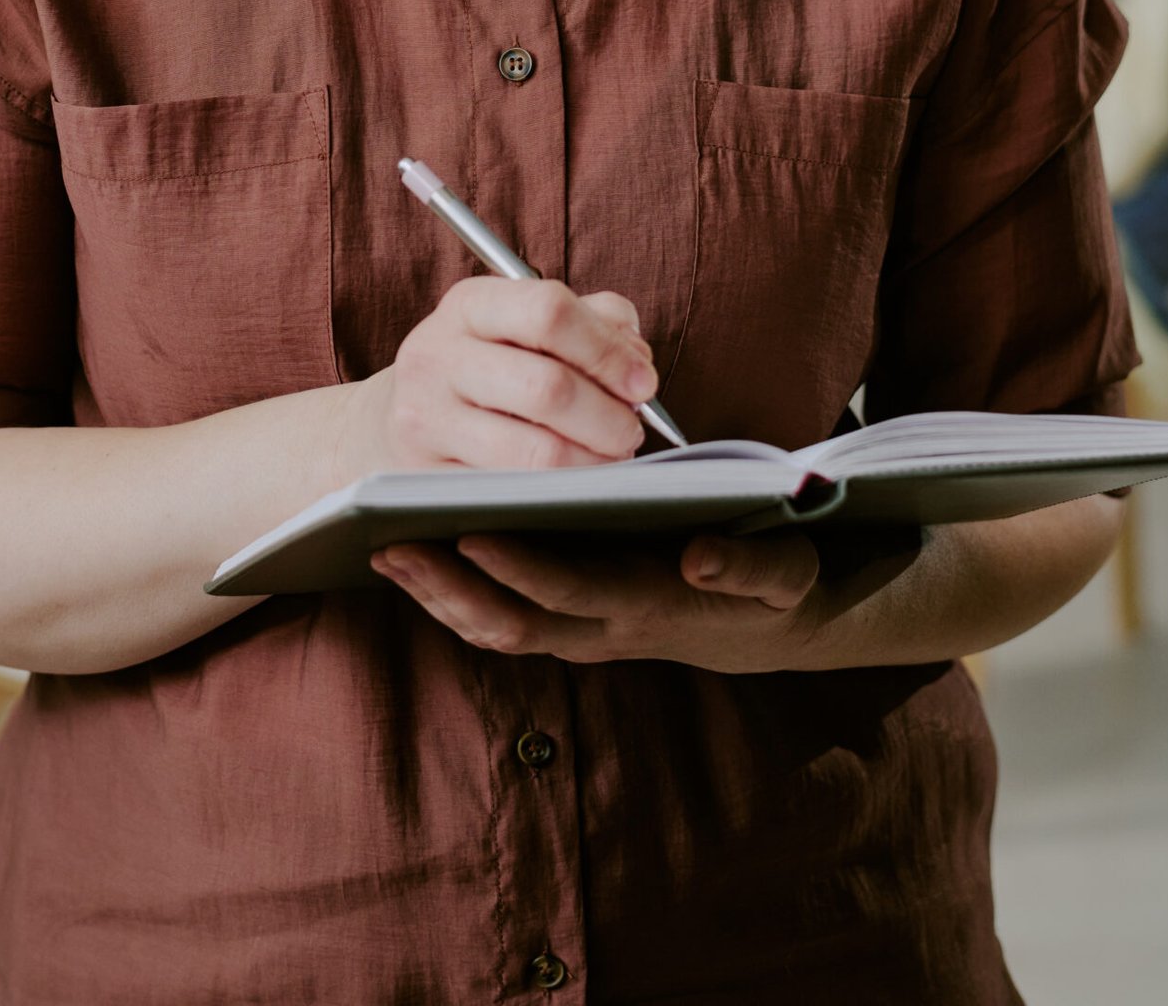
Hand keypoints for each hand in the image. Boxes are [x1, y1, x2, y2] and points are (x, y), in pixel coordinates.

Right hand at [350, 276, 659, 474]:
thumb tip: (636, 358)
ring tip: (609, 457)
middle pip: (547, 388)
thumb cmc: (484, 367)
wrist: (396, 419)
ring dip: (593, 462)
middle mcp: (437, 356)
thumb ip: (592, 321)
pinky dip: (560, 491)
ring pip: (536, 453)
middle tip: (632, 431)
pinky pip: (515, 493)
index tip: (643, 382)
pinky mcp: (429, 479)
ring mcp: (427, 421)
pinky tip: (572, 480)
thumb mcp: (523, 324)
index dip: (607, 350)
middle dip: (609, 417)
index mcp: (469, 305)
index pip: (548, 311)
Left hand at [373, 528, 826, 671]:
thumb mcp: (784, 572)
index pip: (572, 590)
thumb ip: (749, 565)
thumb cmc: (774, 582)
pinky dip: (453, 599)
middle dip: (448, 589)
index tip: (469, 532)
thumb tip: (698, 555)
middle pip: (512, 623)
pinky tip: (417, 562)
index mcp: (649, 603)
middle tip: (389, 545)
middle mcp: (605, 630)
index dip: (519, 568)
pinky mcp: (568, 625)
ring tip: (382, 551)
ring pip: (495, 630)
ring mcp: (581, 635)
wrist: (768, 628)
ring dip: (437, 598)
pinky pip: (499, 622)